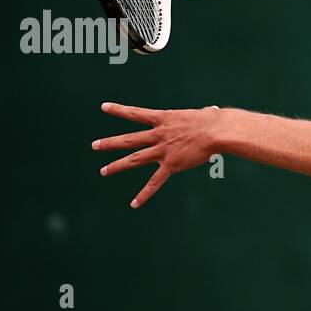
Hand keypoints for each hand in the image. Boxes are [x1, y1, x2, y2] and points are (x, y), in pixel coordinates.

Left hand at [93, 102, 226, 207]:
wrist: (215, 131)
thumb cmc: (215, 120)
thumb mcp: (204, 113)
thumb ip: (204, 113)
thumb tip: (214, 111)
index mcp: (164, 119)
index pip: (136, 113)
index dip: (119, 110)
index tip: (103, 107)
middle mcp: (158, 134)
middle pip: (129, 139)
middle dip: (110, 143)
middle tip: (94, 145)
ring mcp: (162, 150)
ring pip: (135, 158)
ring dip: (117, 165)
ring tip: (103, 170)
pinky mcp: (171, 165)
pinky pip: (155, 182)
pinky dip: (144, 194)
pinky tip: (134, 203)